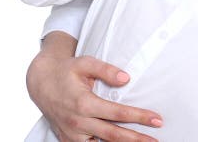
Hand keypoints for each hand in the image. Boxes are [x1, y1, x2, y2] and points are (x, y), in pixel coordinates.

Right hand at [27, 32, 161, 141]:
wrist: (41, 82)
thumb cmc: (67, 71)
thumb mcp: (86, 63)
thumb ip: (106, 70)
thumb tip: (126, 78)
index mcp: (84, 103)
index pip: (118, 113)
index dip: (139, 117)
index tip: (157, 119)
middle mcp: (78, 122)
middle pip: (113, 135)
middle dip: (136, 138)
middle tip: (156, 139)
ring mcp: (71, 134)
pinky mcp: (67, 140)